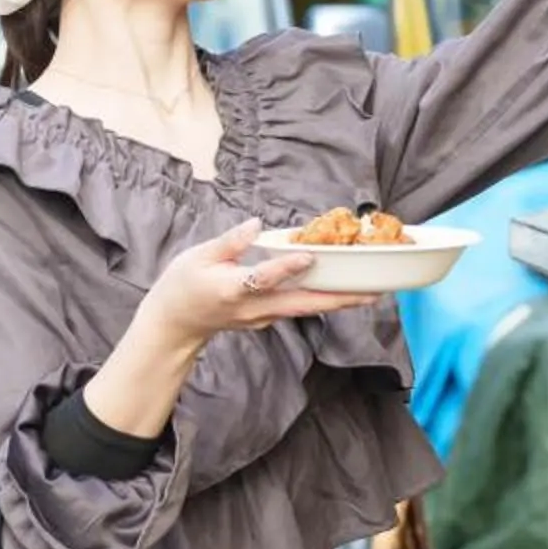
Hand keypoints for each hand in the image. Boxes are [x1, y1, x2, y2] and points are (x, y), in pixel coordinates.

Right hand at [140, 219, 360, 343]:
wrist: (175, 324)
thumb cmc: (182, 285)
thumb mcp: (198, 256)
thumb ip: (230, 242)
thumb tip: (255, 224)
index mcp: (232, 289)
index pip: (264, 278)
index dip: (287, 268)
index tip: (309, 256)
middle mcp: (253, 308)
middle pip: (301, 304)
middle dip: (338, 299)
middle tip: (372, 293)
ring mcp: (262, 318)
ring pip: (304, 309)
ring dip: (337, 303)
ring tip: (369, 294)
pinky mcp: (266, 319)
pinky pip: (296, 308)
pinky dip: (320, 301)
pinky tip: (340, 291)